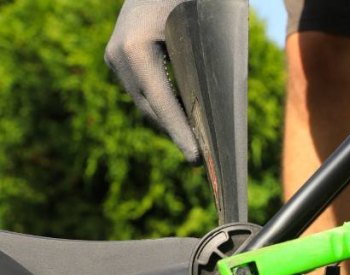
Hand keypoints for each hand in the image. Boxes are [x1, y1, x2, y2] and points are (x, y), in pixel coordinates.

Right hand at [105, 0, 199, 163]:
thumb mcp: (205, 27)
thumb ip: (209, 62)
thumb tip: (221, 108)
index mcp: (136, 48)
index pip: (161, 102)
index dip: (179, 133)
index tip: (196, 158)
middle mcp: (118, 55)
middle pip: (151, 108)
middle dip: (177, 133)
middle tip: (204, 159)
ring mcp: (114, 56)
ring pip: (145, 101)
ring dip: (170, 121)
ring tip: (197, 145)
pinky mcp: (118, 56)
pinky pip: (143, 89)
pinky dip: (163, 105)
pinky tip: (185, 121)